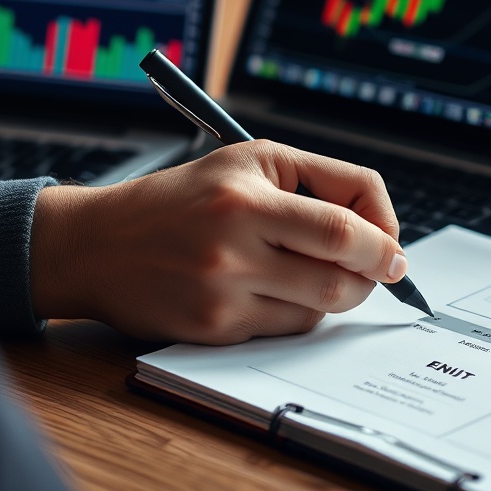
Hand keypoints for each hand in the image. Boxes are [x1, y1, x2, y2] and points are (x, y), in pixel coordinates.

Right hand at [28, 140, 407, 343]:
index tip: (392, 248)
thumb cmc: (181, 198)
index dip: (384, 239)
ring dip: (341, 294)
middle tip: (381, 268)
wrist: (97, 244)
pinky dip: (301, 311)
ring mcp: (223, 293)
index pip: (343, 227)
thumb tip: (381, 232)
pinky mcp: (214, 330)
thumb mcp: (246, 161)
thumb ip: (319, 181)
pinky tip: (279, 289)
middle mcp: (234, 244)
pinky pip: (287, 328)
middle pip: (341, 275)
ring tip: (327, 273)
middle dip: (375, 273)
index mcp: (246, 195)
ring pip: (321, 307)